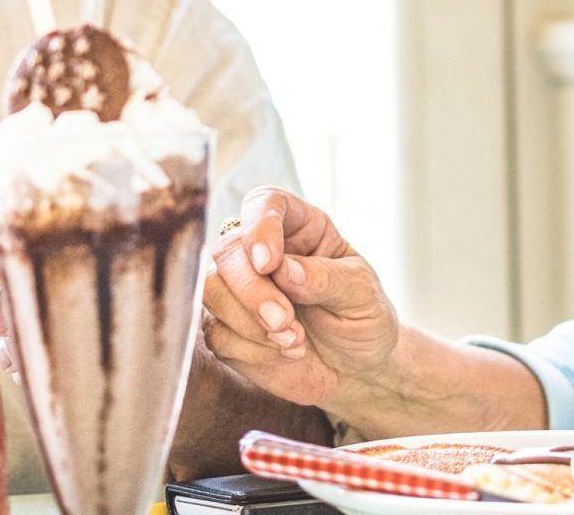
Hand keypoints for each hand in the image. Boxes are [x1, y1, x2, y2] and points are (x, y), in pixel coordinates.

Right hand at [200, 186, 400, 410]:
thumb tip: (283, 270)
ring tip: (293, 341)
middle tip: (283, 321)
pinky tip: (284, 354)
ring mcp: (239, 289)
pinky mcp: (227, 327)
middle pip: (228, 250)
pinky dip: (250, 348)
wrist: (357, 370)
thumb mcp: (361, 293)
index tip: (268, 264)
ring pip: (211, 288)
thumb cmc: (363, 318)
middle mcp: (262, 252)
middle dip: (251, 289)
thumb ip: (325, 278)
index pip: (265, 203)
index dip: (259, 227)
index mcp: (299, 227)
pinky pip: (215, 331)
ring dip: (248, 320)